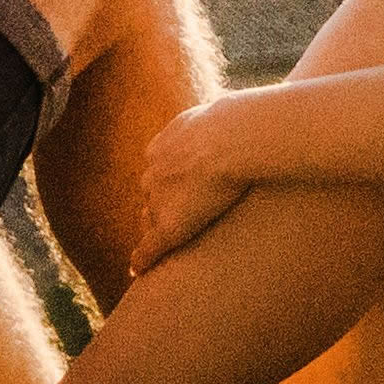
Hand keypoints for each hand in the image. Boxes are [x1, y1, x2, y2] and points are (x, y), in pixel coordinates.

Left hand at [132, 98, 259, 270]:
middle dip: (158, 206)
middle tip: (167, 219)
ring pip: (151, 220)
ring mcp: (158, 200)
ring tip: (157, 249)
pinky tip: (138, 272)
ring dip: (154, 232)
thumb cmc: (236, 125)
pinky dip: (143, 260)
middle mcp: (154, 173)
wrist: (231, 139)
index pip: (160, 171)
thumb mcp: (222, 111)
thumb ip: (221, 118)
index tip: (176, 191)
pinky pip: (149, 248)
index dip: (168, 183)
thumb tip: (245, 112)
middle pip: (151, 195)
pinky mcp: (169, 226)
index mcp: (163, 147)